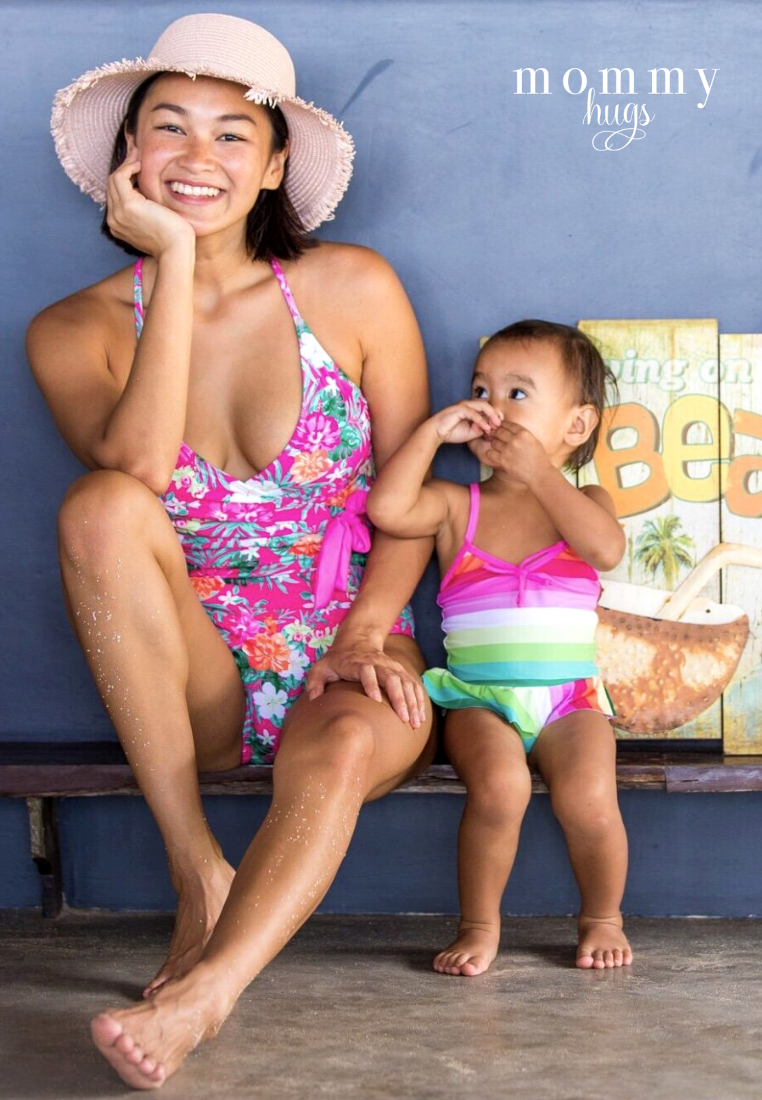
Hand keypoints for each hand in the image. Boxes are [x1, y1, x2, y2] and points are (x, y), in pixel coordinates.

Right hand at [106, 150, 194, 258]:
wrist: (176, 250)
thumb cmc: (172, 239)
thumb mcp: (154, 223)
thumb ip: (146, 210)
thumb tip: (147, 194)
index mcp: (119, 225)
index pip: (116, 196)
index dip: (124, 178)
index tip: (135, 164)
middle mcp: (114, 220)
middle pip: (112, 185)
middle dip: (124, 166)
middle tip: (135, 151)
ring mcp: (118, 213)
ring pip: (114, 179)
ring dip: (126, 164)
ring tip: (138, 153)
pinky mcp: (127, 206)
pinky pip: (120, 177)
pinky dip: (129, 168)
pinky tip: (141, 164)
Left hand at [305, 638, 426, 727]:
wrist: (357, 640)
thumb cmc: (337, 660)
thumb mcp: (321, 667)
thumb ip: (315, 682)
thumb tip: (313, 700)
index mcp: (358, 663)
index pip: (367, 671)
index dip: (371, 684)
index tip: (376, 700)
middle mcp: (378, 664)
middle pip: (392, 678)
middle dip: (400, 699)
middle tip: (404, 720)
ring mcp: (391, 667)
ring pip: (406, 683)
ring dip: (412, 702)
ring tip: (415, 723)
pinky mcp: (400, 671)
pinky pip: (413, 685)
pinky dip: (419, 700)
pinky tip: (421, 716)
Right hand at [430, 400, 502, 445]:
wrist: (437, 433)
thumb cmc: (453, 432)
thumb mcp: (472, 433)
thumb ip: (482, 430)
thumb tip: (492, 429)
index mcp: (473, 409)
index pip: (488, 409)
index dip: (496, 416)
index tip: (501, 426)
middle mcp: (469, 405)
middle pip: (488, 405)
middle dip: (496, 414)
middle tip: (501, 424)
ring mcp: (464, 405)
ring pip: (482, 406)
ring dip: (491, 415)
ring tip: (496, 425)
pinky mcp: (459, 409)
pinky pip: (473, 413)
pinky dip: (481, 420)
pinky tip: (486, 428)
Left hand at [481, 421, 552, 484]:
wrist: (539, 473)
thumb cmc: (538, 458)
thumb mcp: (533, 440)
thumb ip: (522, 434)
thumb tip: (509, 429)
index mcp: (524, 433)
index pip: (508, 424)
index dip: (502, 424)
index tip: (499, 426)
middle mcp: (515, 440)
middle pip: (499, 431)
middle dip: (495, 433)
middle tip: (493, 434)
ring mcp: (508, 450)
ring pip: (494, 442)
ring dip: (493, 443)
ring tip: (496, 445)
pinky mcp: (503, 460)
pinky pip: (490, 453)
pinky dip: (490, 453)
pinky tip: (493, 454)